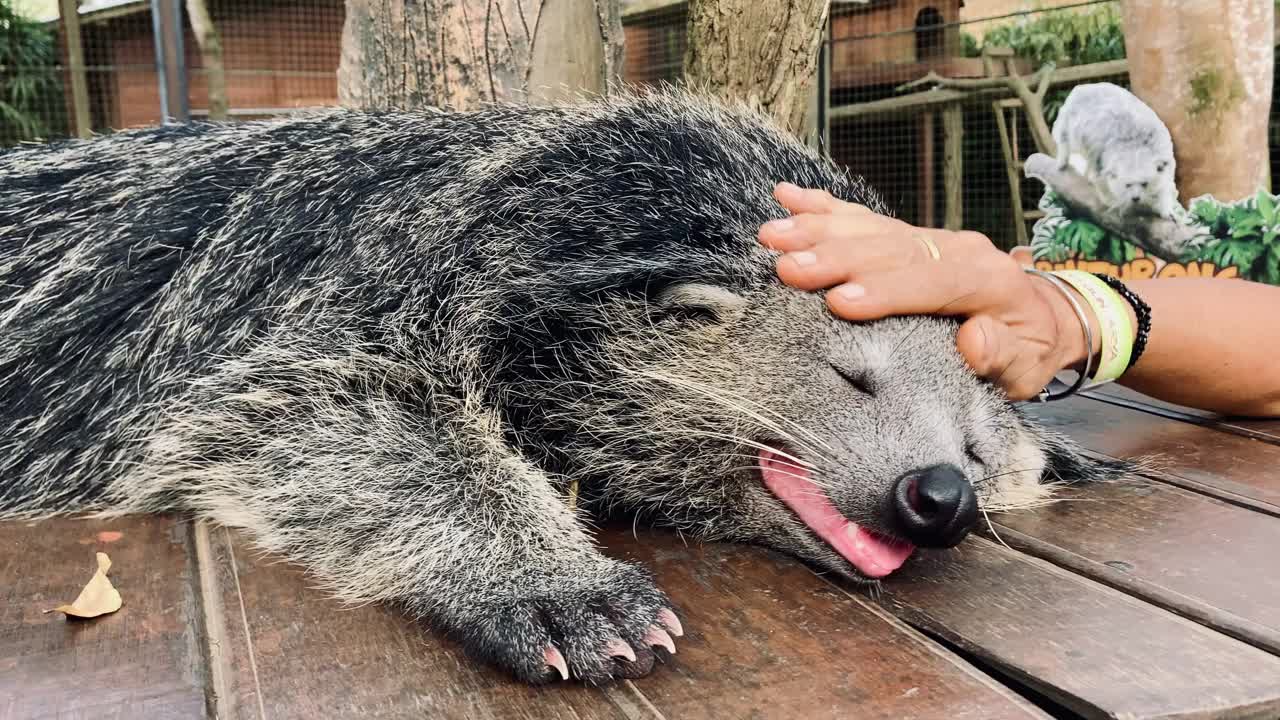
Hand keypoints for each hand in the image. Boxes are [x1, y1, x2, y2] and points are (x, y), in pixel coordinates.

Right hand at [758, 182, 1098, 400]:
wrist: (1045, 316)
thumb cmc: (1031, 349)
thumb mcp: (1030, 366)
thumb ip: (1005, 356)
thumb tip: (976, 340)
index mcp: (987, 280)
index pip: (930, 282)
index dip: (884, 290)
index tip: (839, 301)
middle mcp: (955, 249)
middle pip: (890, 249)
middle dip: (836, 257)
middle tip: (788, 267)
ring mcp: (928, 238)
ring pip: (870, 229)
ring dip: (817, 229)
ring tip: (772, 235)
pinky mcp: (907, 238)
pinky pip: (863, 218)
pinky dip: (823, 207)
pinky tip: (787, 197)